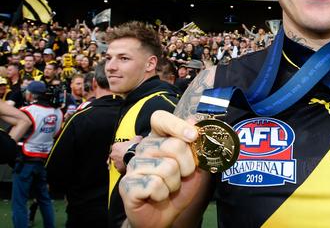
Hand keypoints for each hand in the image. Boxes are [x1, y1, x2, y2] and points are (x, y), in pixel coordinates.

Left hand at [110, 135, 142, 173]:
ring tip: (130, 161)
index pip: (117, 146)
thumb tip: (138, 137)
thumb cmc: (134, 148)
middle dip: (121, 155)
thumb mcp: (137, 139)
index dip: (122, 147)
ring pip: (118, 163)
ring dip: (122, 162)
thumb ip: (136, 138)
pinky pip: (121, 169)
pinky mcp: (119, 170)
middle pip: (116, 155)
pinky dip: (125, 168)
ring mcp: (115, 163)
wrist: (136, 158)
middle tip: (128, 155)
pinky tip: (130, 166)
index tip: (126, 148)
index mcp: (115, 146)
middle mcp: (113, 155)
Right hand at [119, 111, 202, 227]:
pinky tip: (156, 196)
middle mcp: (143, 149)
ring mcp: (133, 166)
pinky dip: (162, 194)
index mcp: (158, 139)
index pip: (160, 119)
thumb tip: (194, 121)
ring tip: (168, 188)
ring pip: (166, 167)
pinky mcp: (127, 184)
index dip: (177, 125)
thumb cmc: (179, 189)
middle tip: (181, 176)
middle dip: (187, 166)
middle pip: (173, 145)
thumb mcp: (195, 167)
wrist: (165, 216)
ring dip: (174, 183)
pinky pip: (154, 184)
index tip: (193, 135)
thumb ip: (196, 146)